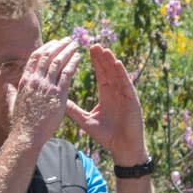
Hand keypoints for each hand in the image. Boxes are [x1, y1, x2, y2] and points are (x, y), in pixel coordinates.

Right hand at [9, 37, 80, 144]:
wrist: (27, 135)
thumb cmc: (21, 123)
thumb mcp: (13, 105)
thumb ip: (11, 93)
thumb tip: (6, 86)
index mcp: (25, 81)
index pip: (35, 58)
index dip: (45, 48)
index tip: (53, 43)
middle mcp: (35, 80)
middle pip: (47, 56)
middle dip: (58, 46)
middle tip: (67, 40)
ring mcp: (46, 86)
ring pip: (58, 62)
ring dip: (67, 51)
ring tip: (74, 45)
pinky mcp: (57, 94)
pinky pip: (66, 73)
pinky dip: (73, 63)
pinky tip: (78, 57)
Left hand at [64, 43, 148, 164]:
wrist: (122, 148)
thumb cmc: (106, 136)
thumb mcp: (86, 121)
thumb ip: (74, 110)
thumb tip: (60, 101)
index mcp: (106, 95)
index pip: (100, 74)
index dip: (95, 62)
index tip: (88, 50)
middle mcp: (116, 92)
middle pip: (108, 71)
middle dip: (101, 58)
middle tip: (94, 44)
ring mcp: (125, 95)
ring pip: (117, 75)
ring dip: (111, 62)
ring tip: (104, 50)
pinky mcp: (132, 100)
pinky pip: (126, 84)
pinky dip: (122, 74)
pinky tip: (117, 63)